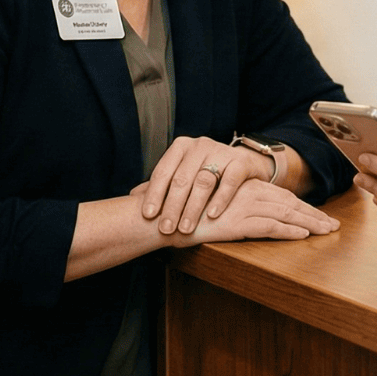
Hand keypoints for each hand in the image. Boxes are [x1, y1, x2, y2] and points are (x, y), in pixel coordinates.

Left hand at [141, 135, 277, 234]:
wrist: (244, 164)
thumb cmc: (208, 171)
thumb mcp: (184, 174)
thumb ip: (162, 185)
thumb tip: (132, 197)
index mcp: (181, 147)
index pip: (163, 171)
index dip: (154, 194)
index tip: (148, 216)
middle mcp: (199, 146)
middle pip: (181, 178)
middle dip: (172, 206)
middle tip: (166, 229)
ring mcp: (221, 152)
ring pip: (203, 181)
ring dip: (193, 208)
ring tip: (186, 228)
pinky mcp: (241, 162)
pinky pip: (229, 181)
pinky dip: (220, 199)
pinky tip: (212, 216)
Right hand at [170, 179, 338, 246]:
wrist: (163, 216)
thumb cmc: (185, 214)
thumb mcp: (213, 208)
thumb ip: (231, 208)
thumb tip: (246, 216)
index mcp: (244, 187)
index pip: (281, 196)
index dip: (303, 206)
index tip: (320, 216)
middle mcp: (247, 192)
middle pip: (289, 203)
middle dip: (314, 214)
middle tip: (333, 226)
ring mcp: (243, 206)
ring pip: (285, 213)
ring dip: (309, 223)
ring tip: (327, 231)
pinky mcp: (236, 221)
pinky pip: (269, 226)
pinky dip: (288, 231)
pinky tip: (304, 235)